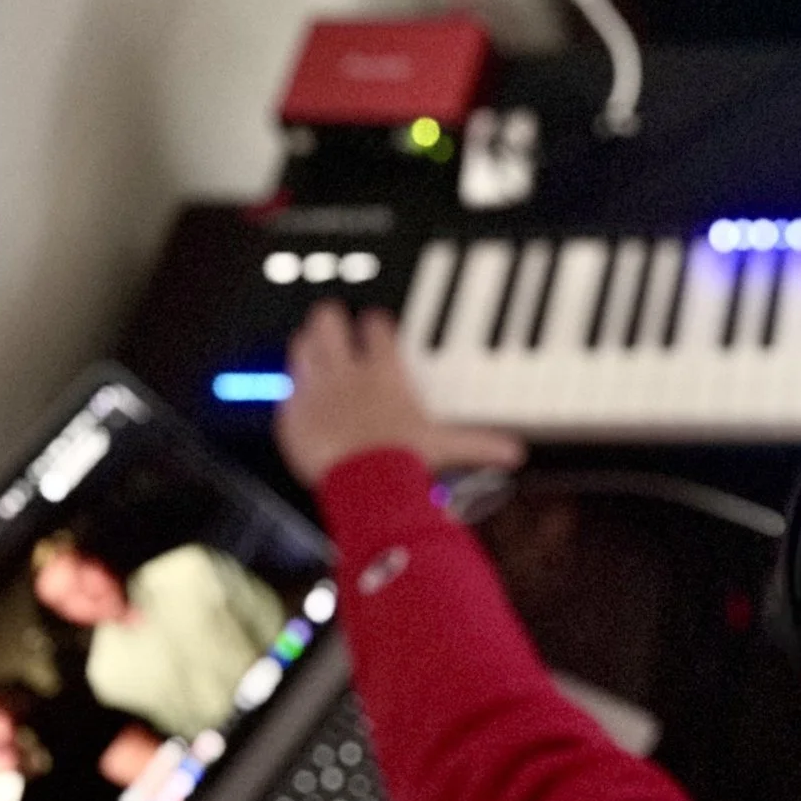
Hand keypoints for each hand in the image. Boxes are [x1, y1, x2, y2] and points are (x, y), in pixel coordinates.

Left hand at [275, 302, 525, 489]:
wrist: (365, 483)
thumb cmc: (405, 460)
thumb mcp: (446, 447)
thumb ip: (479, 443)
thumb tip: (515, 451)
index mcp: (383, 371)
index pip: (377, 328)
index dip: (376, 323)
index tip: (376, 322)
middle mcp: (346, 372)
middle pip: (329, 324)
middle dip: (330, 319)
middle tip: (331, 317)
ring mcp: (315, 390)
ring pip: (302, 347)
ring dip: (306, 344)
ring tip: (309, 341)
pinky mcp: (292, 414)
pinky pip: (286, 392)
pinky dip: (292, 391)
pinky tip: (296, 392)